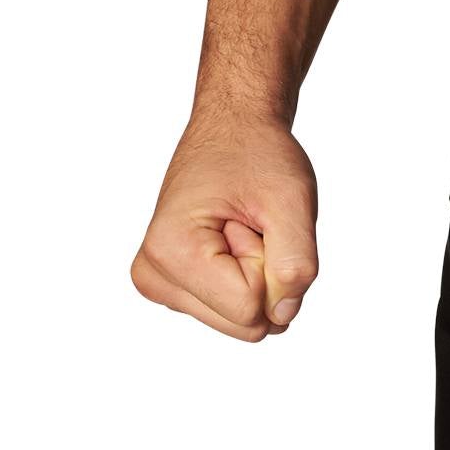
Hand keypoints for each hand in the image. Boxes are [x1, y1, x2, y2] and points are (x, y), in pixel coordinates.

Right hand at [131, 108, 318, 342]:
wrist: (232, 127)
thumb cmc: (257, 153)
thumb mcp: (292, 197)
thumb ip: (295, 263)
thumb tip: (284, 316)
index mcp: (170, 251)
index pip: (249, 307)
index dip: (271, 261)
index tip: (253, 217)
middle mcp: (153, 276)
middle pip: (243, 321)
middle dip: (264, 273)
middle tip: (250, 222)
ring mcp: (160, 285)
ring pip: (240, 319)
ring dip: (257, 272)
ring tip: (241, 225)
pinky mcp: (173, 287)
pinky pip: (233, 309)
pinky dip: (247, 275)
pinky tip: (233, 237)